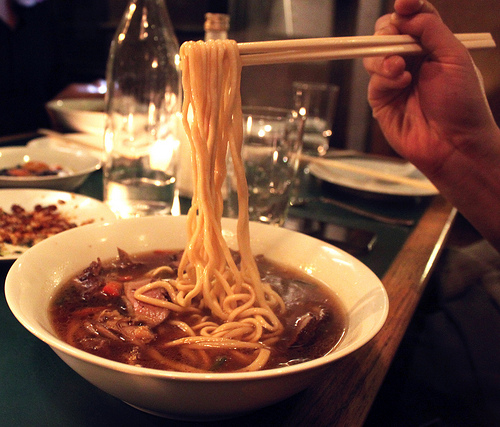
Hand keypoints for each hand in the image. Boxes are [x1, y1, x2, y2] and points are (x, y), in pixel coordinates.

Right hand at [363, 0, 498, 177]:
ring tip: (400, 68)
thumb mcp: (454, 56)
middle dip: (388, 32)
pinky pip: (374, 81)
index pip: (412, 19)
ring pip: (373, 55)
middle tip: (398, 39)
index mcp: (431, 48)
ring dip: (384, 56)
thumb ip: (431, 30)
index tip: (403, 5)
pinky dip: (385, 77)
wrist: (455, 143)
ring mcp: (393, 82)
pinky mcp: (381, 101)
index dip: (406, 9)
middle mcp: (410, 61)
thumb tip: (405, 13)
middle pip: (386, 33)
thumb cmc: (462, 103)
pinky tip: (401, 82)